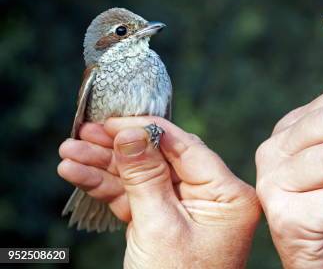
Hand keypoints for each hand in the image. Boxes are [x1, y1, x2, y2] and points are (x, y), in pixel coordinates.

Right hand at [58, 117, 260, 268]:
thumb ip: (145, 177)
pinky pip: (137, 199)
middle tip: (84, 133)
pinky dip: (108, 189)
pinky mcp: (165, 225)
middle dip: (119, 148)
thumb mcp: (160, 227)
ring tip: (70, 153)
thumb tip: (131, 132)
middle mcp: (213, 199)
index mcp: (229, 195)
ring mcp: (188, 212)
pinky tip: (79, 175)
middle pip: (162, 159)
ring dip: (105, 167)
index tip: (114, 120)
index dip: (148, 129)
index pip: (187, 147)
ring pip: (144, 178)